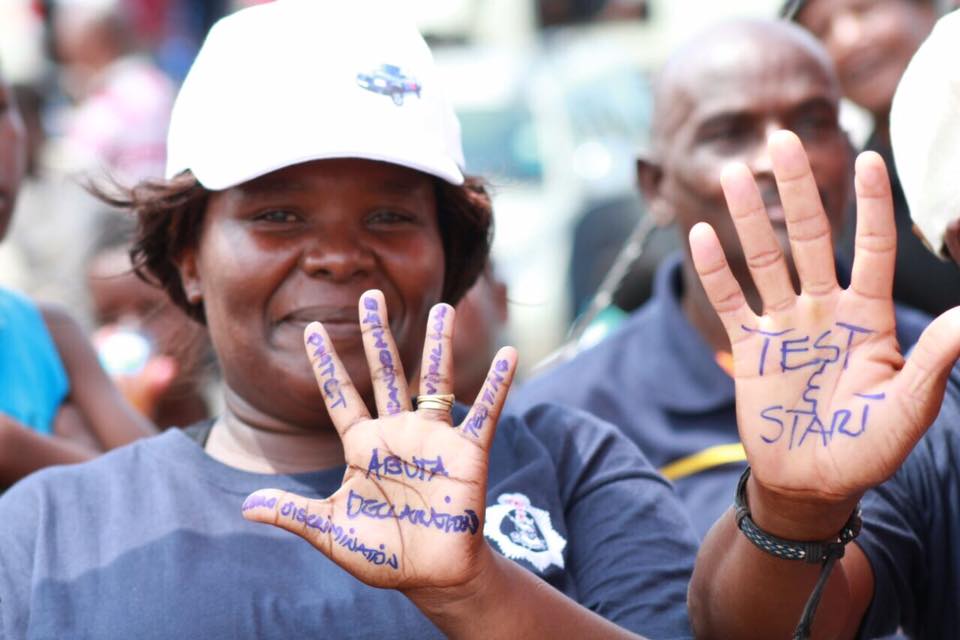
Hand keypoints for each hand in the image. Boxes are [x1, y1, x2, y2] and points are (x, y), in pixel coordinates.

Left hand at [241, 289, 517, 591]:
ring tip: (443, 307)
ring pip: (434, 380)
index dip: (326, 363)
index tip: (312, 328)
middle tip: (371, 296)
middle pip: (385, 372)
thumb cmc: (383, 553)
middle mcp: (397, 432)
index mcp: (362, 446)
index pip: (340, 395)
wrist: (430, 575)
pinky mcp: (467, 453)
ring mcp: (433, 439)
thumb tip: (246, 507)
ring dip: (438, 344)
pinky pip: (485, 412)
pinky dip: (498, 385)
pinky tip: (510, 355)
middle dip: (376, 334)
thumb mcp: (331, 531)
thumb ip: (293, 513)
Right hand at [689, 131, 959, 528]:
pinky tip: (699, 237)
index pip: (873, 248)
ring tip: (736, 174)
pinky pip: (729, 302)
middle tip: (781, 140)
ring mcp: (785, 325)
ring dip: (750, 218)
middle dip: (799, 190)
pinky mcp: (750, 348)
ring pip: (765, 260)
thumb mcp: (909, 408)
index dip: (872, 205)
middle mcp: (824, 309)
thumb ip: (935, 360)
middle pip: (810, 238)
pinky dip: (714, 272)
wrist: (812, 481)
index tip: (869, 158)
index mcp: (869, 317)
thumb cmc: (867, 447)